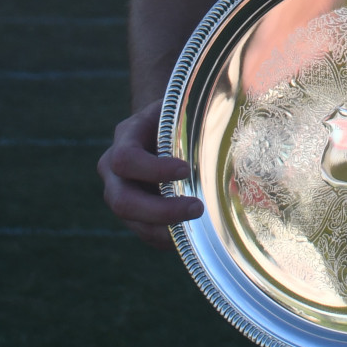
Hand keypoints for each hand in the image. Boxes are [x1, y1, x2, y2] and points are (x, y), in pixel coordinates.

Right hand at [98, 98, 204, 250]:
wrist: (160, 129)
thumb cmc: (176, 117)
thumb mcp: (179, 109)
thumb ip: (193, 116)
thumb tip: (233, 112)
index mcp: (124, 138)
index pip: (126, 160)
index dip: (153, 170)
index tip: (186, 170)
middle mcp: (113, 171)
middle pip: (122, 201)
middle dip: (160, 210)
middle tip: (197, 207)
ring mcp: (120, 195)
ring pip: (134, 223)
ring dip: (168, 228)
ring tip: (200, 221)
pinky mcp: (133, 216)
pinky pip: (146, 234)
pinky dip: (169, 237)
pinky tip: (193, 230)